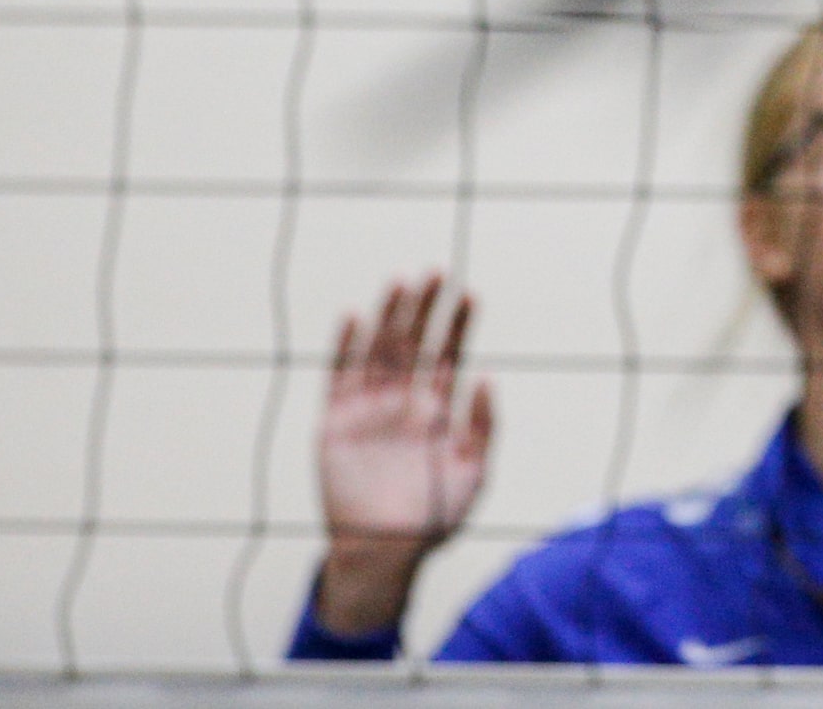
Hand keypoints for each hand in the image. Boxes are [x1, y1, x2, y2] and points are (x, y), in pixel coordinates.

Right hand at [312, 274, 493, 639]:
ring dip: (387, 317)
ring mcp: (369, 410)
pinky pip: (338, 378)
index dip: (457, 325)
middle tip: (437, 271)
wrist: (386, 552)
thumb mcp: (473, 470)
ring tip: (400, 281)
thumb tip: (486, 375)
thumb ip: (482, 424)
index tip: (469, 294)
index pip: (447, 356)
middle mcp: (403, 402)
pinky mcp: (336, 424)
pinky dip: (343, 347)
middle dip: (424, 309)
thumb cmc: (434, 517)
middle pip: (414, 344)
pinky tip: (352, 317)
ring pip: (378, 351)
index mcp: (437, 410)